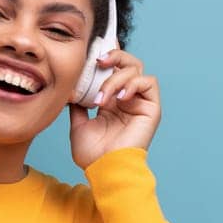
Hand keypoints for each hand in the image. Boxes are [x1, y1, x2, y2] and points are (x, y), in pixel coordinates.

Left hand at [67, 49, 160, 170]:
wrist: (104, 170)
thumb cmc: (93, 155)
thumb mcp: (78, 124)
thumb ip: (78, 104)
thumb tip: (70, 87)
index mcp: (112, 100)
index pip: (113, 69)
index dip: (107, 56)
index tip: (92, 53)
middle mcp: (128, 98)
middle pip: (128, 62)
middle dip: (114, 56)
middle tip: (98, 61)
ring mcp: (140, 102)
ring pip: (136, 69)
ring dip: (116, 78)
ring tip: (102, 98)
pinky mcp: (151, 108)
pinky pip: (149, 82)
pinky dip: (133, 84)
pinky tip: (120, 97)